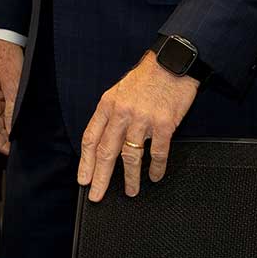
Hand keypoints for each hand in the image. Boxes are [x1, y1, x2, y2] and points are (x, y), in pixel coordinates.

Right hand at [0, 36, 23, 153]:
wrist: (4, 38)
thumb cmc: (6, 58)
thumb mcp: (13, 87)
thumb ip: (13, 111)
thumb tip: (14, 133)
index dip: (1, 145)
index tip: (16, 151)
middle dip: (7, 138)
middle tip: (26, 143)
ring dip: (11, 127)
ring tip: (28, 132)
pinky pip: (3, 111)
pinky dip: (12, 117)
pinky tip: (24, 119)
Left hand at [78, 53, 199, 201]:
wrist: (172, 62)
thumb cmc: (147, 77)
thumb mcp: (119, 91)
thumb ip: (111, 114)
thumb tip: (104, 139)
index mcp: (107, 105)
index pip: (90, 139)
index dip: (86, 162)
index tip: (83, 179)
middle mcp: (121, 113)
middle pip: (106, 152)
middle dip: (100, 177)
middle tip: (97, 195)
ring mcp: (142, 119)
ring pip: (130, 156)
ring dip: (130, 178)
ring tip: (131, 192)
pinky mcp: (164, 124)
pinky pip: (157, 152)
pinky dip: (156, 168)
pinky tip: (154, 176)